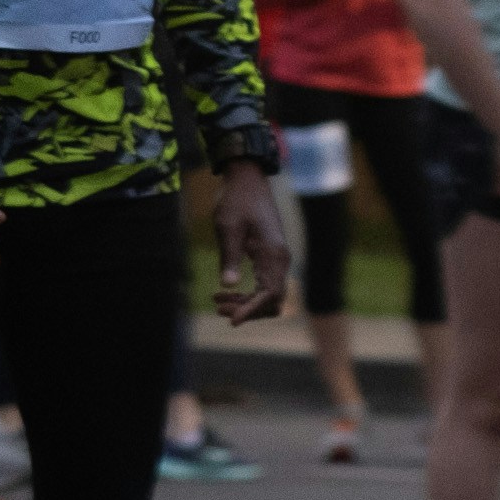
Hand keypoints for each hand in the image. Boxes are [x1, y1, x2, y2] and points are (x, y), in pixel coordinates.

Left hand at [211, 162, 292, 321]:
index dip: (251, 310)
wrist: (247, 179)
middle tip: (218, 307)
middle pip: (272, 300)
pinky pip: (263, 284)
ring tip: (218, 301)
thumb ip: (229, 257)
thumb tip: (227, 285)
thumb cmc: (236, 200)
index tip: (232, 321)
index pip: (268, 293)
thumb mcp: (228, 227)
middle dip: (247, 309)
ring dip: (246, 303)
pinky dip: (247, 292)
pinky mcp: (270, 256)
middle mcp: (281, 259)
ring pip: (268, 295)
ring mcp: (277, 258)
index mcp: (274, 253)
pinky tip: (225, 291)